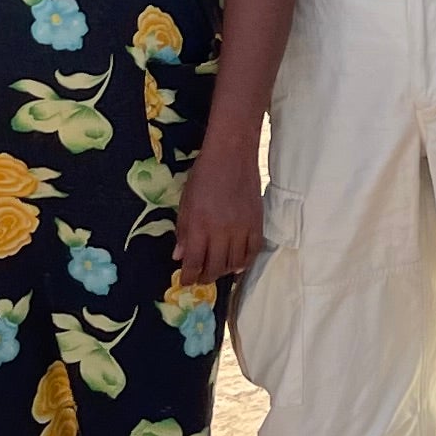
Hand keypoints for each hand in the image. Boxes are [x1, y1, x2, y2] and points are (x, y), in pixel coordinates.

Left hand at [172, 137, 264, 287]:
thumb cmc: (203, 174)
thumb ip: (183, 230)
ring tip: (217, 270)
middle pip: (215, 267)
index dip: (189, 277)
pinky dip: (245, 262)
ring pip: (235, 263)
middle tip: (200, 278)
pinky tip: (237, 263)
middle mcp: (221, 231)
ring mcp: (241, 228)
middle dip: (205, 277)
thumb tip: (178, 256)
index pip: (194, 262)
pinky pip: (253, 251)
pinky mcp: (257, 223)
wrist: (232, 154)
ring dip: (224, 271)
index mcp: (200, 225)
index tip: (185, 281)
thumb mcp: (186, 201)